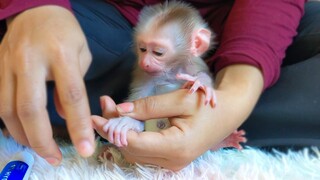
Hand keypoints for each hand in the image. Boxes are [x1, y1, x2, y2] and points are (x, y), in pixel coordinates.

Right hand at [0, 6, 94, 164]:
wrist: (35, 9)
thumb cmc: (66, 32)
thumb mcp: (81, 54)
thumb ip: (74, 86)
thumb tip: (65, 116)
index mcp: (60, 54)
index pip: (71, 96)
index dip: (78, 125)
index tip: (85, 148)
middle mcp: (31, 60)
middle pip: (30, 108)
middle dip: (42, 140)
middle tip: (54, 158)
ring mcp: (9, 64)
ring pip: (8, 109)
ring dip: (23, 135)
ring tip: (39, 150)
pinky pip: (0, 101)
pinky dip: (11, 121)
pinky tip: (23, 131)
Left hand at [93, 64, 263, 170]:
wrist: (228, 113)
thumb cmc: (207, 104)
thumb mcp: (179, 100)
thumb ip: (148, 106)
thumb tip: (119, 111)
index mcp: (176, 147)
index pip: (134, 142)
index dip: (113, 130)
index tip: (97, 115)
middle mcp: (172, 161)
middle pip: (131, 149)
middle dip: (114, 129)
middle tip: (104, 106)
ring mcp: (171, 163)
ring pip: (135, 152)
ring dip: (121, 133)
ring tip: (112, 110)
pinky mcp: (170, 159)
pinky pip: (144, 151)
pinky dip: (132, 137)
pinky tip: (127, 121)